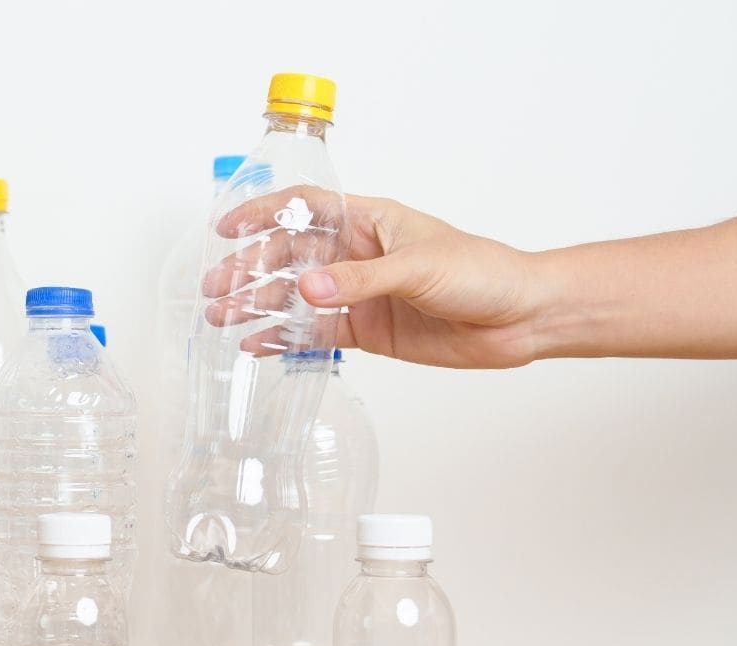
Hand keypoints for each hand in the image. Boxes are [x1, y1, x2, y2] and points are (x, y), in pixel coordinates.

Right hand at [203, 188, 544, 367]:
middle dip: (249, 271)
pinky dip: (284, 340)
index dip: (263, 215)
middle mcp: (357, 256)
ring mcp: (359, 294)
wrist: (521, 318)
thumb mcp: (418, 268)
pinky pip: (315, 334)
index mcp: (369, 222)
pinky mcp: (366, 330)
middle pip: (289, 258)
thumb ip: (359, 281)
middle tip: (216, 289)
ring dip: (258, 307)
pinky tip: (257, 345)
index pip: (304, 209)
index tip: (227, 229)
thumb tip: (306, 290)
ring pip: (295, 299)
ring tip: (224, 320)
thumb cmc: (483, 272)